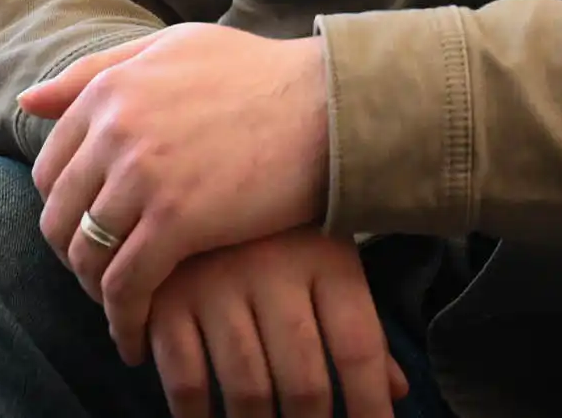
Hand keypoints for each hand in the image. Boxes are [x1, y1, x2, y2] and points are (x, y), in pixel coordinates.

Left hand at [20, 23, 332, 358]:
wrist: (329, 105)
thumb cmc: (261, 75)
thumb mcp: (176, 48)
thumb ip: (102, 68)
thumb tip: (27, 101)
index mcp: (113, 87)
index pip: (51, 166)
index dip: (65, 206)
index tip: (92, 230)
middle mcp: (116, 128)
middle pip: (58, 215)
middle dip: (74, 253)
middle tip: (105, 275)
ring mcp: (143, 174)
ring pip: (85, 255)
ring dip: (96, 291)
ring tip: (124, 305)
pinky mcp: (176, 220)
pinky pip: (124, 286)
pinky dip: (123, 320)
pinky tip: (137, 337)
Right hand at [148, 228, 408, 417]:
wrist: (190, 168)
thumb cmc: (276, 228)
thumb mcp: (326, 257)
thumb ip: (357, 327)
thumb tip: (395, 391)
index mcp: (326, 257)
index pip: (358, 346)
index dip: (370, 403)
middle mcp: (275, 271)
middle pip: (304, 381)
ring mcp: (217, 285)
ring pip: (247, 390)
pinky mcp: (166, 298)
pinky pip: (185, 380)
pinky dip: (195, 413)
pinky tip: (206, 416)